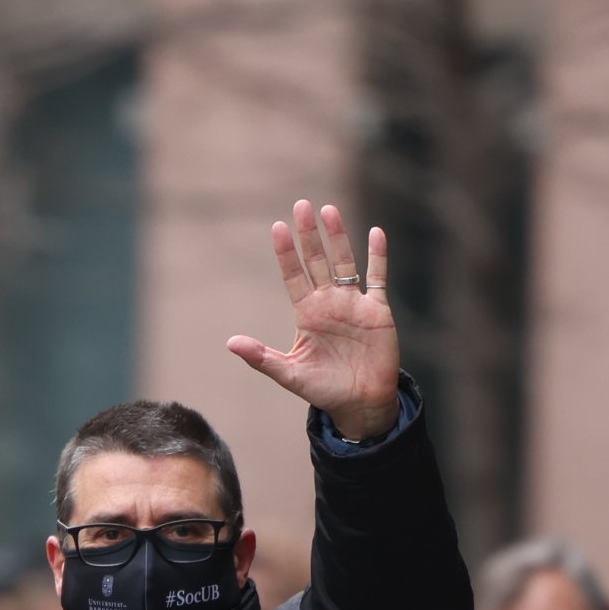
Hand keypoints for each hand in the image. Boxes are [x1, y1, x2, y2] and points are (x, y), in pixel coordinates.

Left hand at [221, 199, 401, 445]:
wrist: (360, 404)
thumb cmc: (323, 390)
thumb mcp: (289, 375)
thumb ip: (262, 357)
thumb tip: (231, 342)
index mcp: (306, 313)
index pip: (293, 275)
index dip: (286, 253)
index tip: (277, 228)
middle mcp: (328, 302)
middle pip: (317, 261)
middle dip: (309, 235)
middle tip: (301, 205)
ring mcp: (353, 304)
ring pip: (345, 262)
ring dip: (338, 237)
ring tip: (328, 210)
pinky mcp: (377, 310)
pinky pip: (378, 278)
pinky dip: (378, 256)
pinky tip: (376, 232)